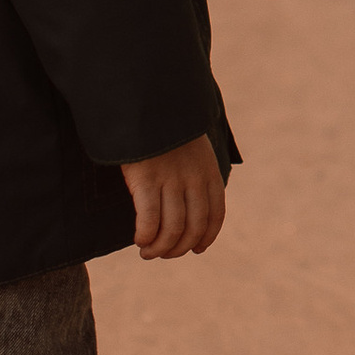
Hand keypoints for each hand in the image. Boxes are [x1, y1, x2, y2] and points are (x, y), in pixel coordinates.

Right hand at [122, 133, 225, 257]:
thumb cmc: (165, 126)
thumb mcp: (192, 147)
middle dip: (178, 248)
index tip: (195, 249)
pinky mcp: (145, 179)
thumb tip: (189, 200)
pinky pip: (149, 220)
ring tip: (148, 252)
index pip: (215, 216)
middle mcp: (194, 180)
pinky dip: (145, 236)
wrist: (148, 100)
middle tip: (162, 254)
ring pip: (171, 229)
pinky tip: (139, 240)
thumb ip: (195, 172)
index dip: (206, 238)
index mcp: (209, 172)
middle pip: (193, 228)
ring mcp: (170, 180)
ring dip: (160, 248)